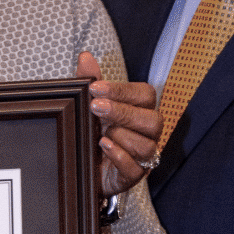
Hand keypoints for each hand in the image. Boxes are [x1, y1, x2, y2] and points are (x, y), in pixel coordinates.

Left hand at [80, 51, 160, 194]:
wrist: (80, 168)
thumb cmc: (92, 133)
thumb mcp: (89, 105)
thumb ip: (90, 82)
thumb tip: (85, 56)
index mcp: (140, 111)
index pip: (146, 95)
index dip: (123, 91)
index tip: (95, 88)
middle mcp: (147, 133)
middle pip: (153, 120)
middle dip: (123, 112)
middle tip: (96, 108)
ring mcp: (142, 157)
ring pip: (147, 146)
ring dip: (122, 136)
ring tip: (100, 133)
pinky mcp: (133, 176)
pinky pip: (136, 169)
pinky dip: (120, 156)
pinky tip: (104, 146)